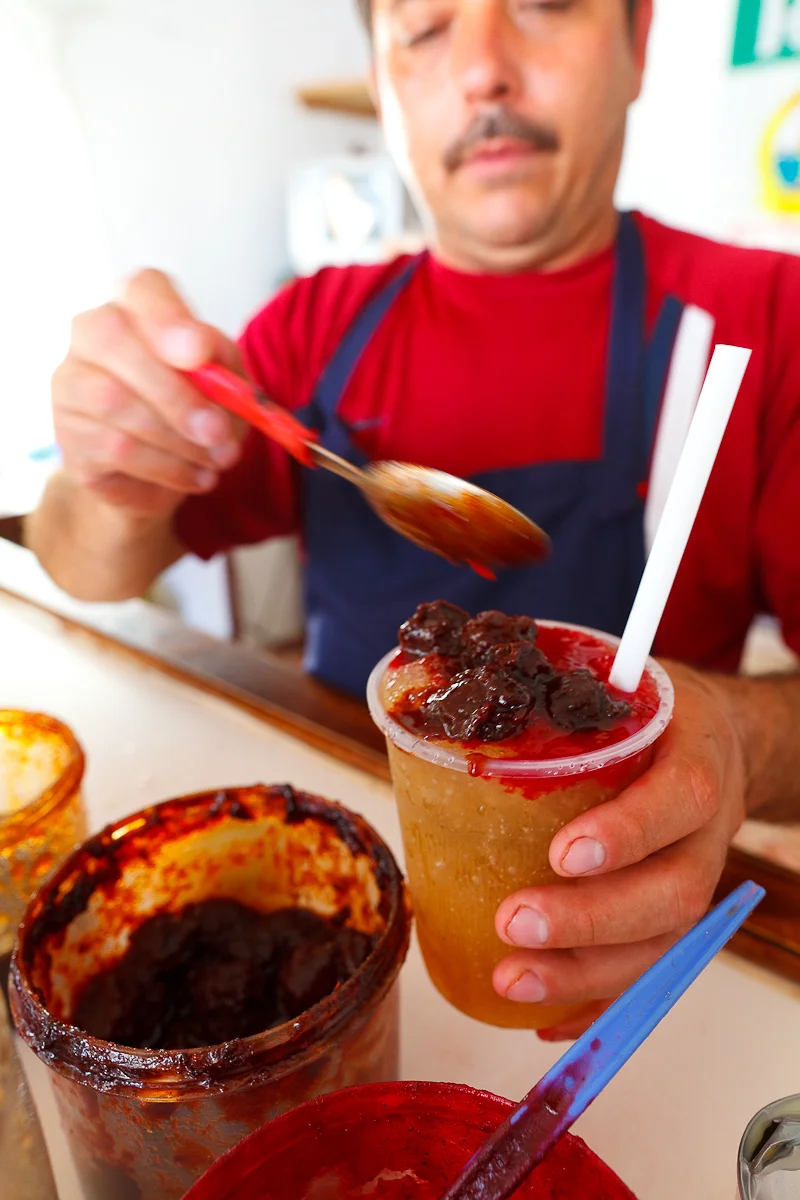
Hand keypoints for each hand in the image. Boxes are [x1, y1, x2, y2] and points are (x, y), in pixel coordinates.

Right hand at [53, 270, 244, 515]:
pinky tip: (196, 475)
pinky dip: (168, 468)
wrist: (165, 472)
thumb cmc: (196, 412)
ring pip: (113, 402)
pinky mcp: (68, 437)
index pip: (141, 288)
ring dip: (178, 439)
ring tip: (219, 460)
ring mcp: (69, 385)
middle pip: (112, 338)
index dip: (167, 317)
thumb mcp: (227, 383)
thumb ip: (222, 363)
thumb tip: (204, 356)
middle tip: (218, 431)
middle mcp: (89, 335)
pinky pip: (114, 448)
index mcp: (136, 308)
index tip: (198, 353)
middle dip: (173, 392)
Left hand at [492, 662, 747, 1038]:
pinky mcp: (677, 917)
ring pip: (660, 944)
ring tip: (512, 981)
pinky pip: (648, 973)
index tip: (562, 854)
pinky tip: (543, 1019)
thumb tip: (440, 711)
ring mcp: (697, 879)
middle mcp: (707, 830)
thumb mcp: (617, 681)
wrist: (721, 742)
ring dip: (584, 974)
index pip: (680, 798)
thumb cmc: (651, 711)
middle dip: (590, 920)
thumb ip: (555, 696)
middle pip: (671, 892)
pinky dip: (597, 1005)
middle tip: (513, 923)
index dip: (627, 832)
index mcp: (698, 757)